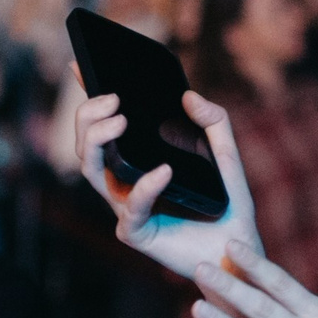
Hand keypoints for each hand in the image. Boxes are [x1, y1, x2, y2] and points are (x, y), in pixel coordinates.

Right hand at [75, 89, 265, 284]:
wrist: (238, 250)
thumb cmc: (226, 206)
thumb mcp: (226, 155)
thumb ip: (215, 122)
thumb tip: (190, 96)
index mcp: (137, 161)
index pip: (102, 126)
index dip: (86, 96)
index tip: (79, 67)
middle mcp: (124, 182)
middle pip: (86, 146)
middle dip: (88, 116)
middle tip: (113, 98)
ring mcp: (127, 207)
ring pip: (91, 172)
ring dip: (98, 141)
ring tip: (120, 119)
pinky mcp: (138, 233)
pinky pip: (131, 209)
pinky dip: (145, 188)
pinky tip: (163, 171)